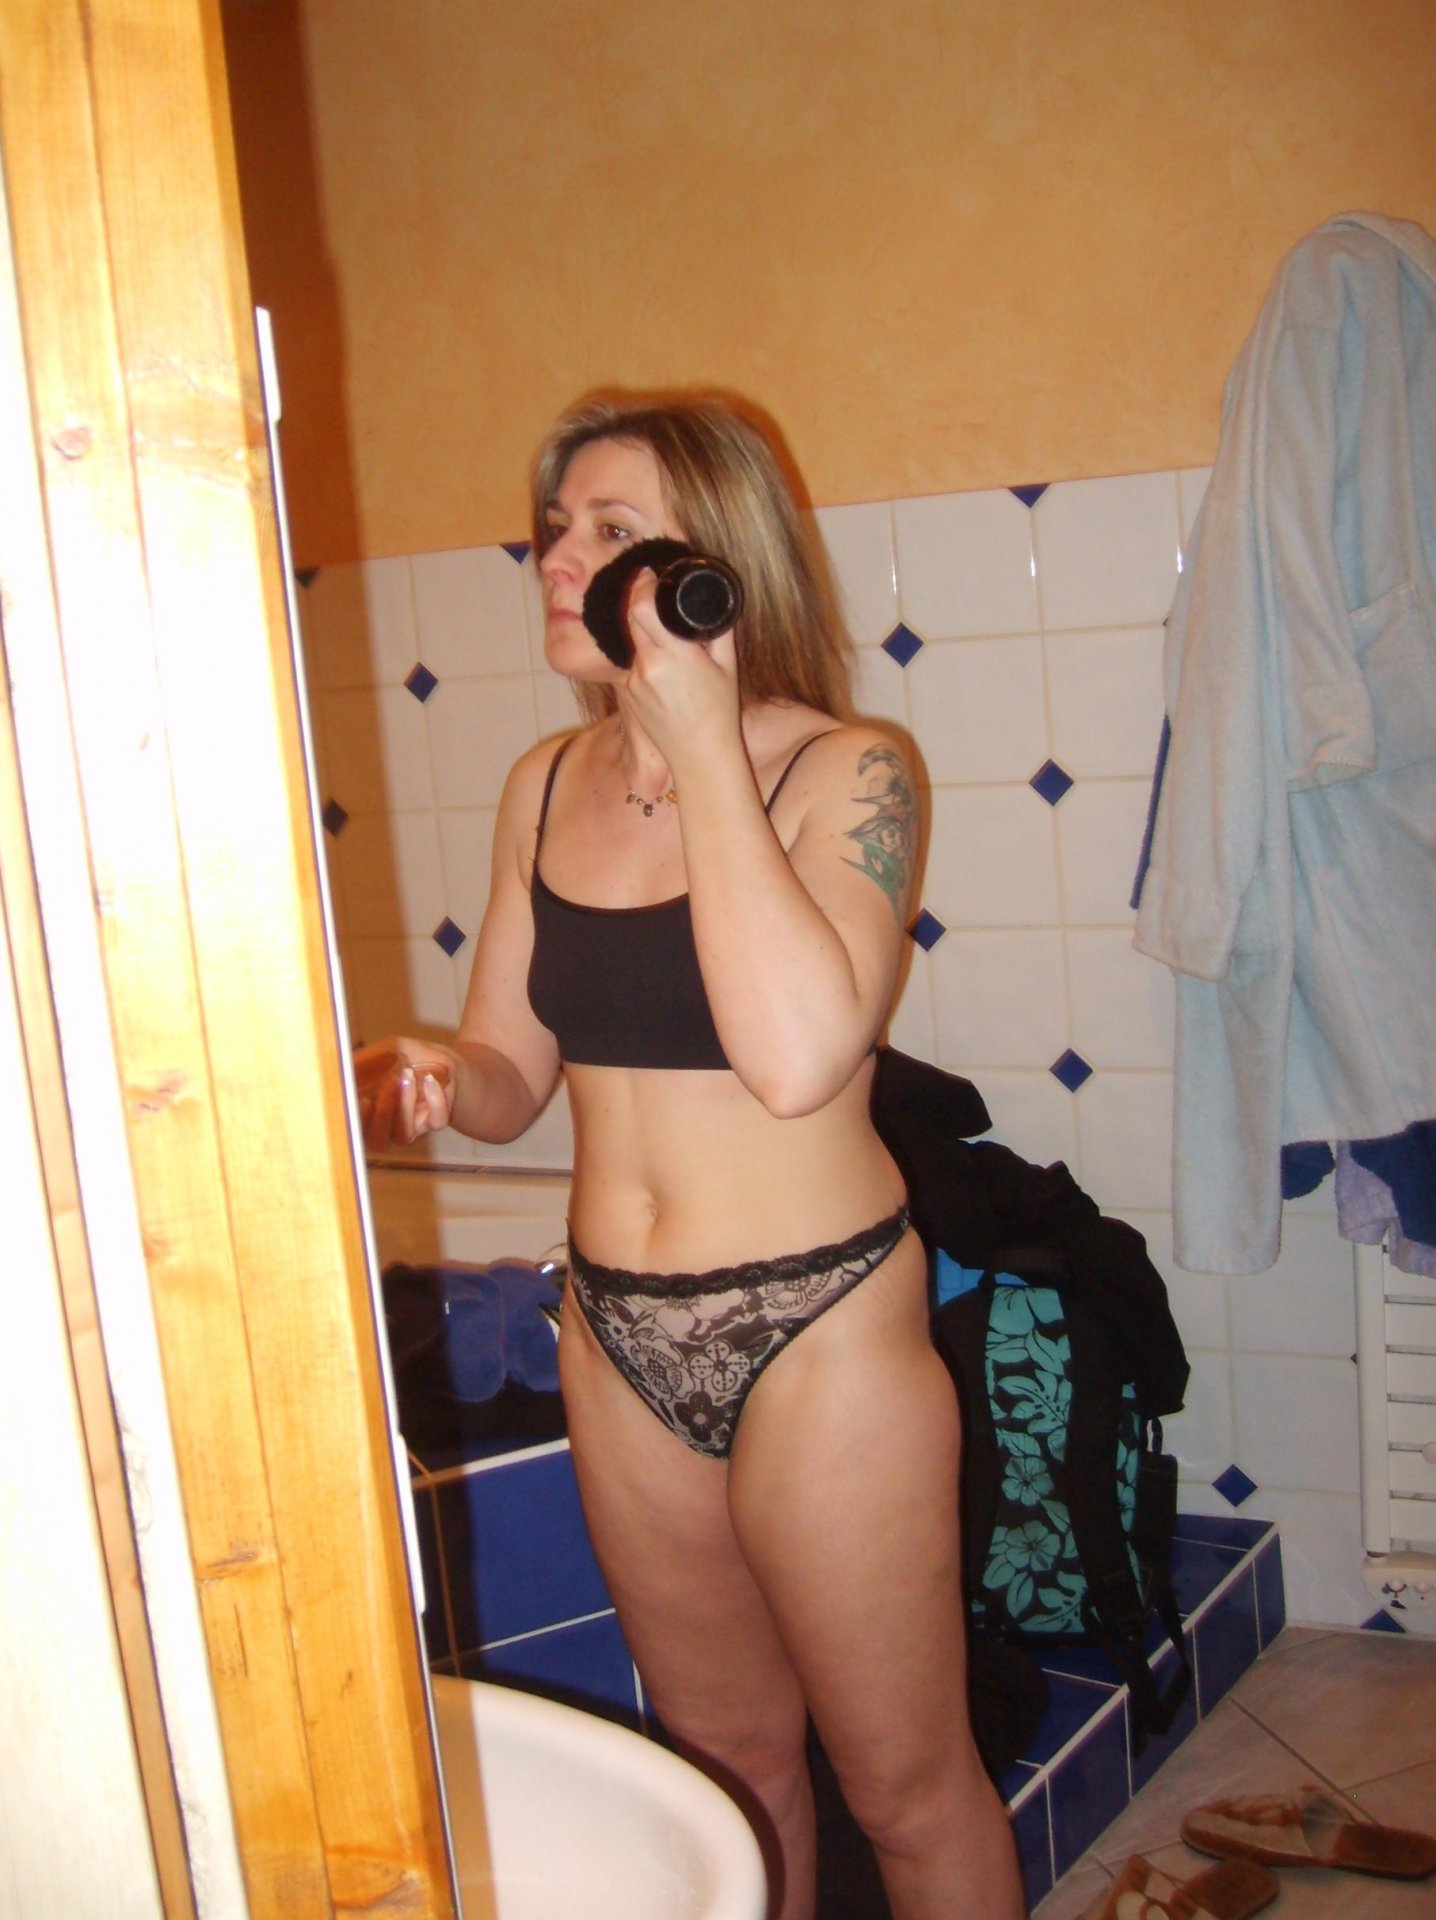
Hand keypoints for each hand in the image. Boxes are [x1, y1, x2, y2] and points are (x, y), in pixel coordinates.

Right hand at [353, 1038, 454, 1150]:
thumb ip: (364, 1060)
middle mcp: (385, 1126)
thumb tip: (341, 1067)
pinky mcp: (435, 1122)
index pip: (355, 1128)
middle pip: (376, 1140)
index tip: (362, 1099)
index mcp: (366, 1111)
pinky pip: (435, 1121)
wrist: (439, 1059)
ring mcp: (410, 1127)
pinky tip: (430, 1080)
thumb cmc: (404, 1058)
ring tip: (408, 1075)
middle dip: (382, 1114)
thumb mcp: (383, 1051)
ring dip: (405, 1104)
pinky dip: (434, 1100)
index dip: (357, 1119)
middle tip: (389, 1082)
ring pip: (403, 1134)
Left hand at [620, 566, 740, 767]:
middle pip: (630, 616)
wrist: (700, 755)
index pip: (642, 607)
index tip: (649, 574)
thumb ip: (719, 629)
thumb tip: (713, 600)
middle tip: (652, 590)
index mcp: (674, 656)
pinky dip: (645, 656)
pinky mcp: (627, 693)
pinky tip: (664, 670)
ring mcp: (633, 682)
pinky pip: (633, 662)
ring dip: (644, 631)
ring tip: (669, 640)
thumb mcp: (728, 665)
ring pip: (631, 640)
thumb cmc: (719, 712)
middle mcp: (648, 667)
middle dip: (639, 599)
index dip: (642, 586)